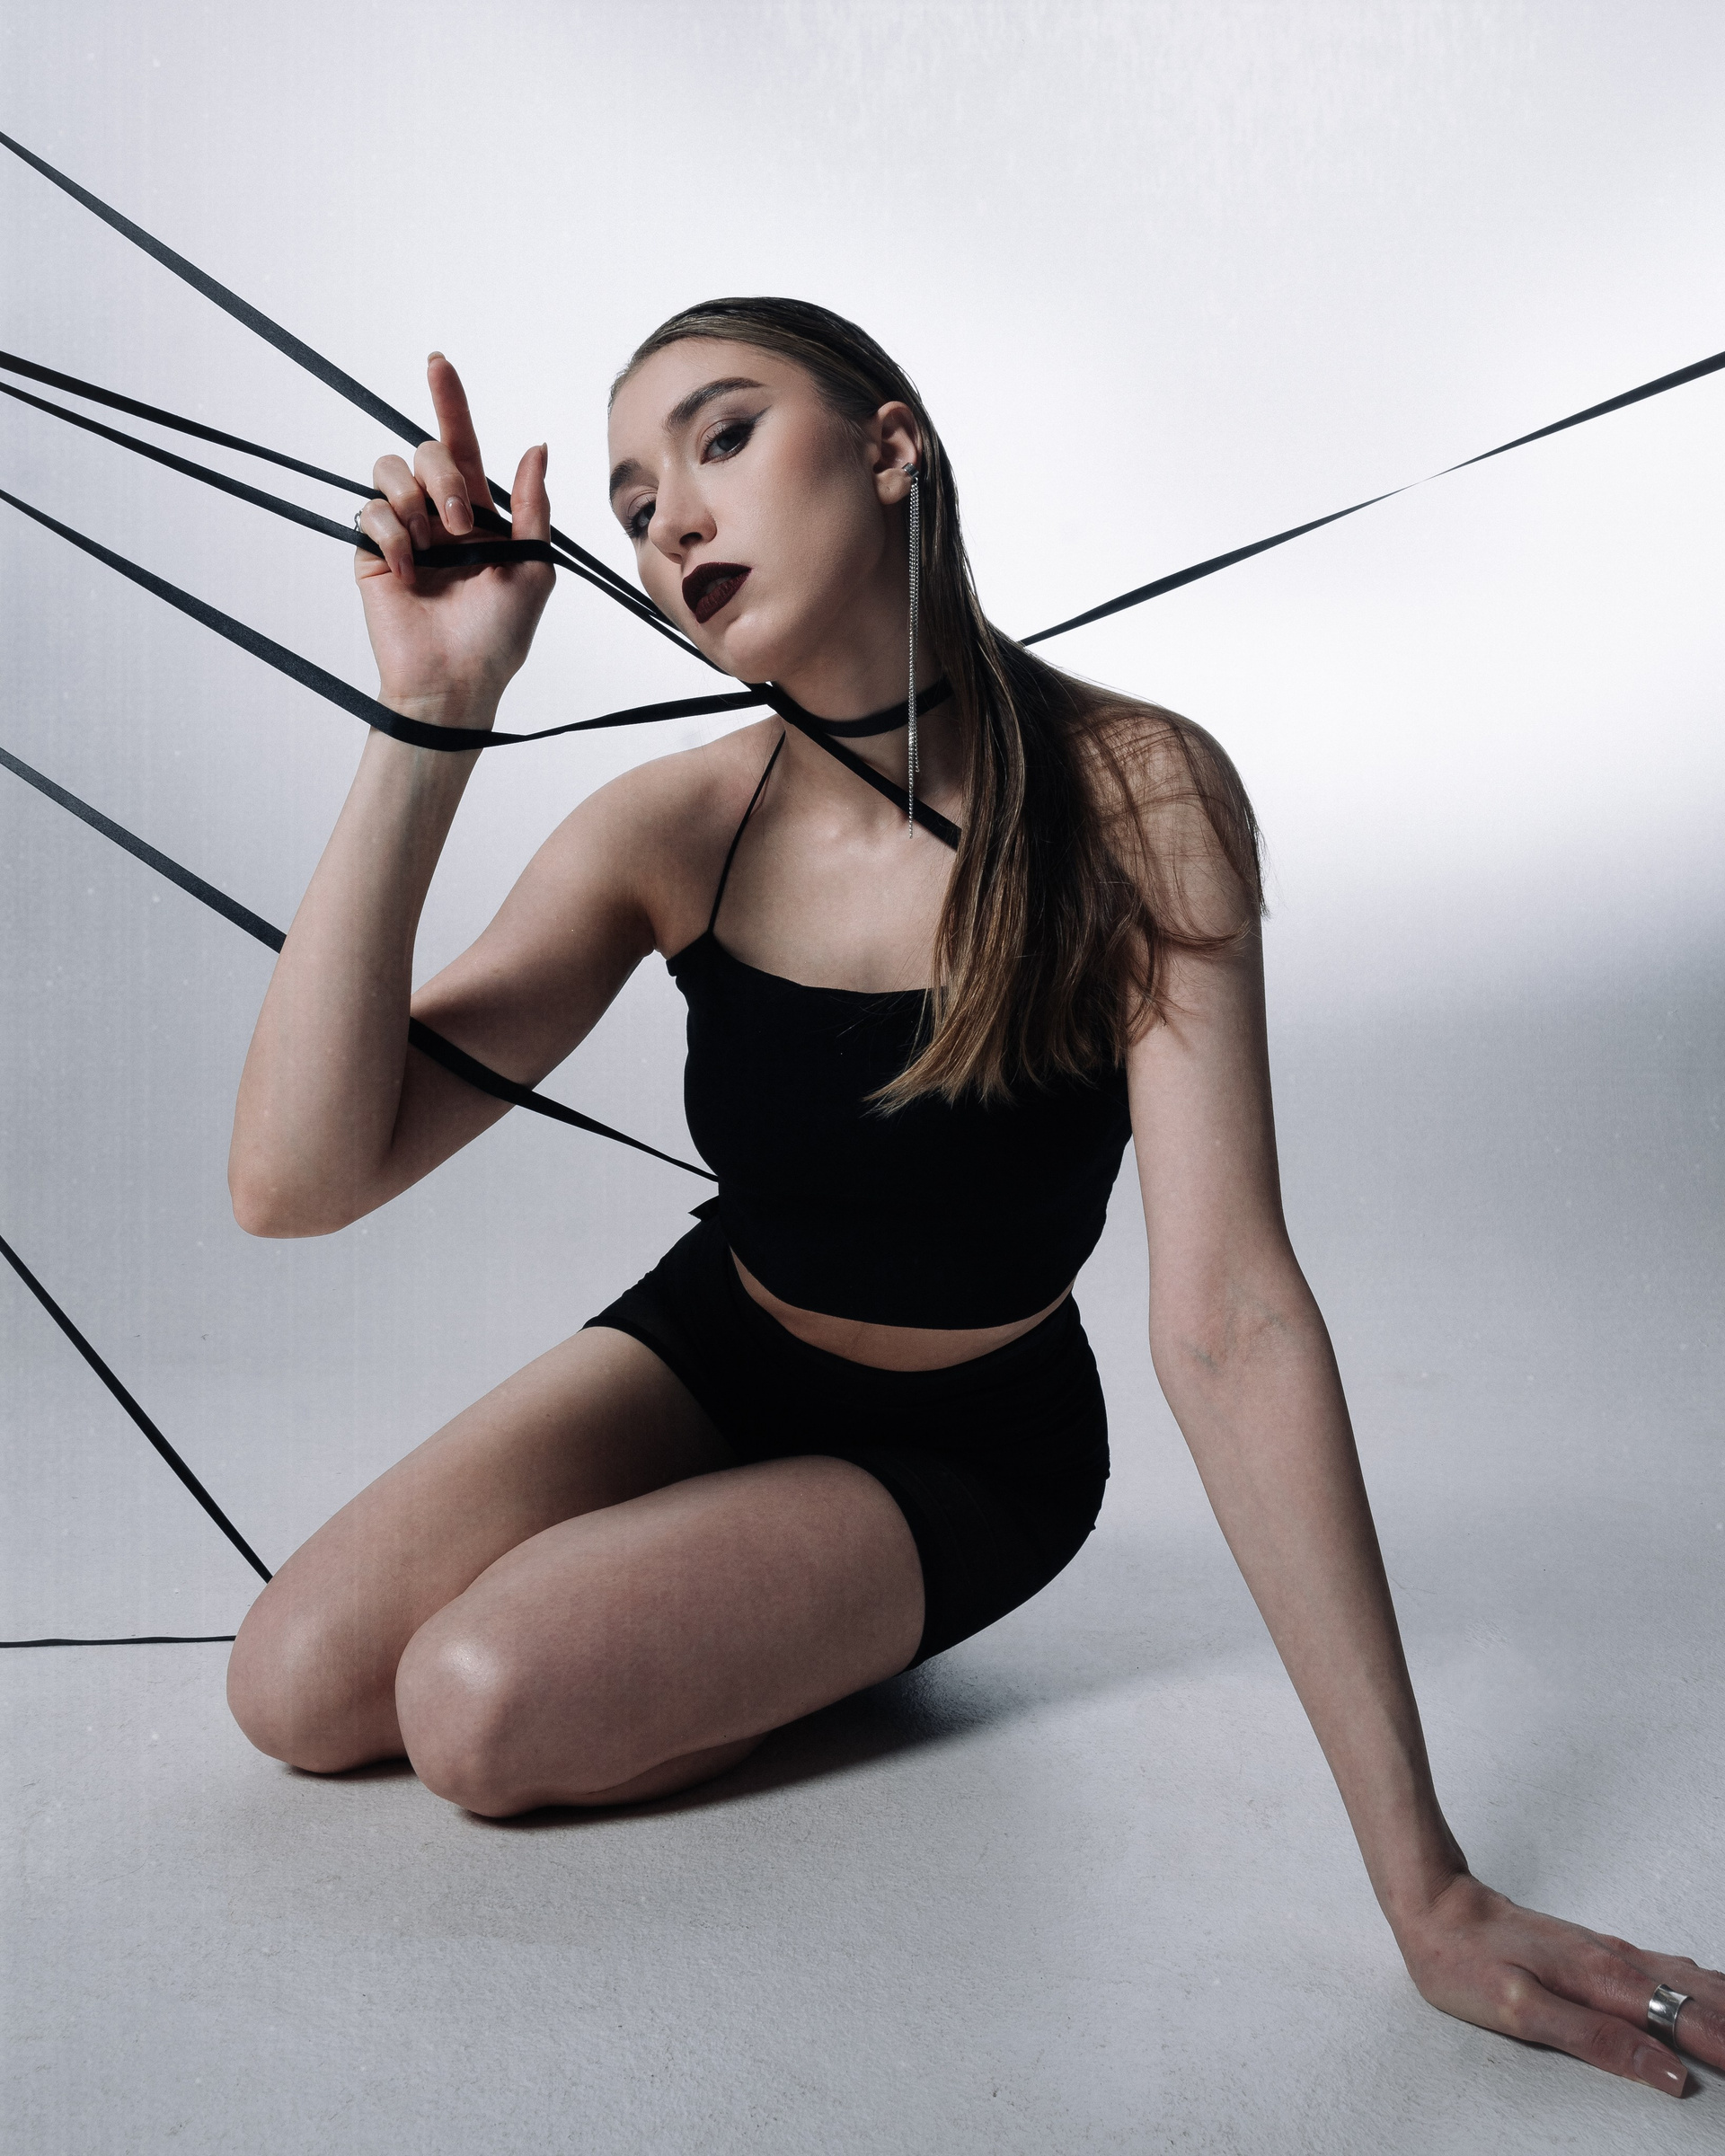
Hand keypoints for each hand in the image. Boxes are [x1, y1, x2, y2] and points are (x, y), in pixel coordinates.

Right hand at [354, 353, 554, 720]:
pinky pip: (369, 512)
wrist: (458, 682)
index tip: (438, 362)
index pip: (460, 446)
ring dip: (416, 499)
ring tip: (435, 545)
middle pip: (425, 451)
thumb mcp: (534, 568)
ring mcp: (402, 532)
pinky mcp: (372, 553)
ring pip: (389, 470)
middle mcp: (436, 515)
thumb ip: (534, 507)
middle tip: (462, 526)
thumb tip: (536, 446)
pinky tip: (410, 572)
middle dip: (444, 477)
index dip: (449, 402)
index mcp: (477, 513)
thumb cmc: (499, 636)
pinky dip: (392, 536)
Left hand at [1397, 1872, 1721, 2096]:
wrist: (1435, 1905)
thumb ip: (1596, 2039)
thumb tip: (1668, 2070)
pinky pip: (1667, 1969)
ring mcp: (1608, 1953)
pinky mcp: (1596, 1951)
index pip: (1687, 2020)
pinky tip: (1710, 1993)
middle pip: (1699, 1998)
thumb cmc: (1465, 1961)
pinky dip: (1701, 1988)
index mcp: (1604, 1980)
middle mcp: (1616, 1962)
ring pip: (1688, 1980)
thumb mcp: (1521, 2011)